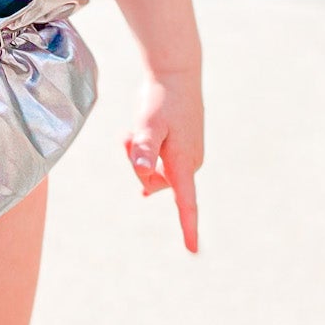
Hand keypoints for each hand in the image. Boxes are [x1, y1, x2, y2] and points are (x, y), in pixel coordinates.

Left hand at [125, 66, 203, 253]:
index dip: (188, 227)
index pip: (186, 203)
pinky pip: (156, 159)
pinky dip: (144, 148)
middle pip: (152, 182)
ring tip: (138, 128)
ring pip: (152, 170)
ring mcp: (187, 156)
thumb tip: (143, 173)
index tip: (193, 250)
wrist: (176, 73)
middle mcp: (189, 164)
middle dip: (136, 163)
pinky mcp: (182, 148)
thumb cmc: (162, 98)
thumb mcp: (148, 123)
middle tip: (132, 135)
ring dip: (139, 153)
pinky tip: (140, 135)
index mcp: (184, 162)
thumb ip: (145, 149)